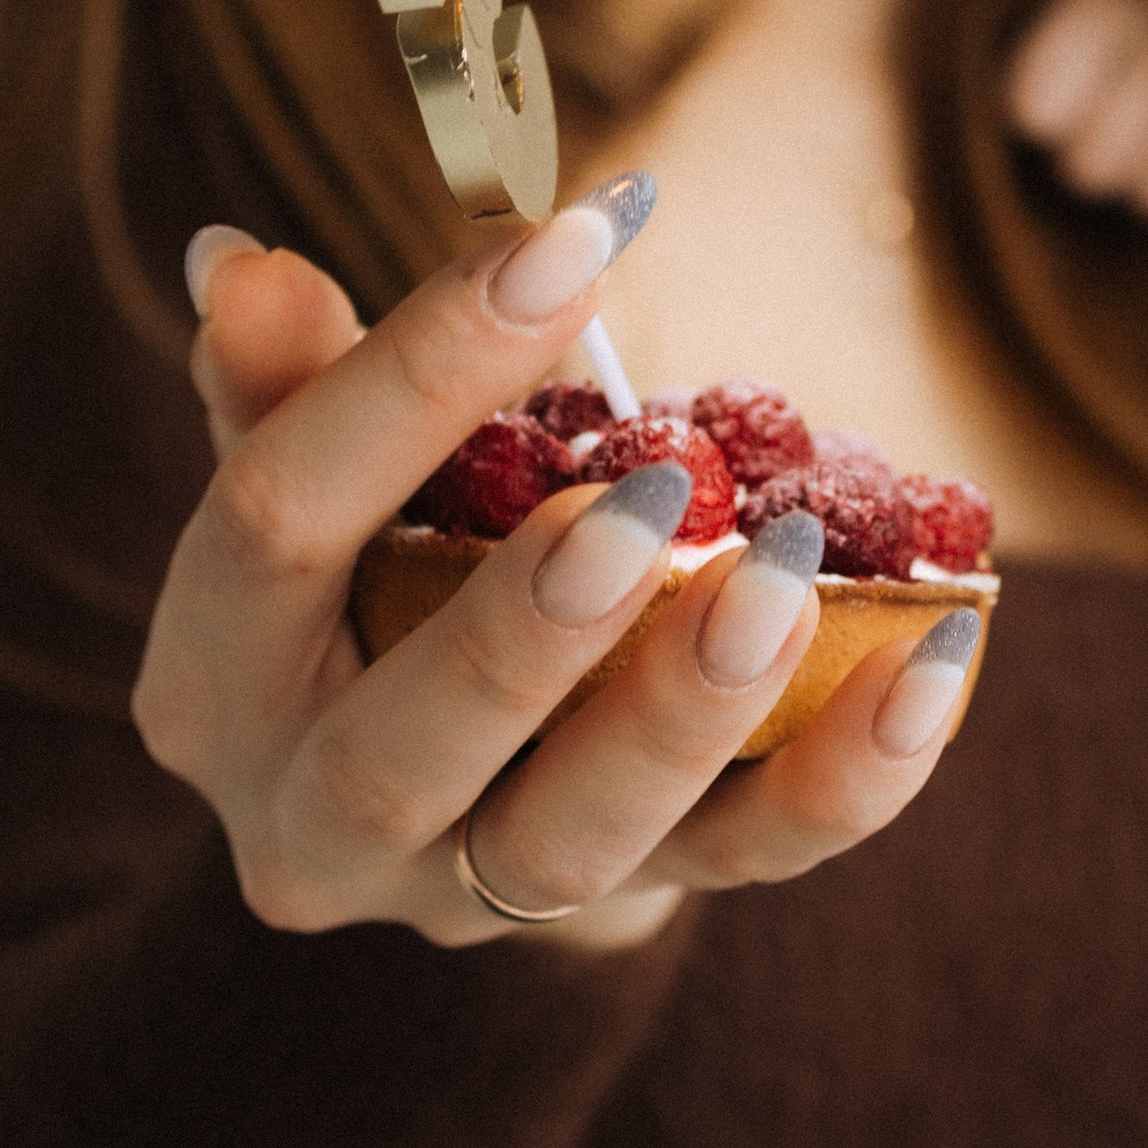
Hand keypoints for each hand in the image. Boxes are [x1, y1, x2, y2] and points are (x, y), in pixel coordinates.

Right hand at [134, 194, 973, 955]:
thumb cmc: (369, 571)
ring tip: (787, 580)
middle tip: (653, 496)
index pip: (277, 522)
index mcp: (214, 681)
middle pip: (405, 745)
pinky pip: (750, 861)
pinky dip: (850, 774)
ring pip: (571, 844)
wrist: (447, 781)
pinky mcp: (631, 909)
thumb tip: (241, 267)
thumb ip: (282, 383)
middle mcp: (313, 820)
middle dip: (528, 624)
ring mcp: (471, 893)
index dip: (415, 374)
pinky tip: (933, 665)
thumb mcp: (310, 478)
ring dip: (687, 711)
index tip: (571, 238)